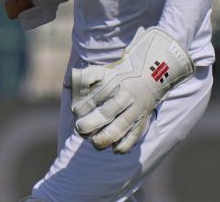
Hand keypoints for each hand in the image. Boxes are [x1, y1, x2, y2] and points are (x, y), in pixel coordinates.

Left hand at [71, 27, 193, 153]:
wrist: (153, 73)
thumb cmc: (121, 73)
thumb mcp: (102, 70)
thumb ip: (84, 77)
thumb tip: (67, 85)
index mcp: (115, 84)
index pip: (96, 98)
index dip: (83, 108)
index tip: (75, 112)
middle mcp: (127, 98)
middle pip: (108, 114)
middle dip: (92, 124)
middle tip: (80, 128)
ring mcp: (137, 111)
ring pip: (122, 127)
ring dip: (106, 138)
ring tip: (95, 142)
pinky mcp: (144, 121)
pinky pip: (135, 136)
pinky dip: (125, 145)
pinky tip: (115, 149)